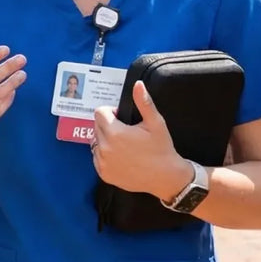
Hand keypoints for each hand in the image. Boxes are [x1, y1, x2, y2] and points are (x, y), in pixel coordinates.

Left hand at [92, 81, 190, 199]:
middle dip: (108, 125)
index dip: (111, 112)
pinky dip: (105, 154)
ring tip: (124, 145)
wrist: (166, 177)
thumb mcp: (155, 123)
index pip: (99, 112)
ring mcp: (102, 162)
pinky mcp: (103, 173)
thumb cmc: (161, 148)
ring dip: (105, 139)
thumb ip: (144, 102)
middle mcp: (104, 148)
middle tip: (126, 132)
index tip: (123, 119)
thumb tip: (138, 84)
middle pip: (96, 126)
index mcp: (115, 133)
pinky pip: (96, 157)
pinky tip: (121, 157)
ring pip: (95, 141)